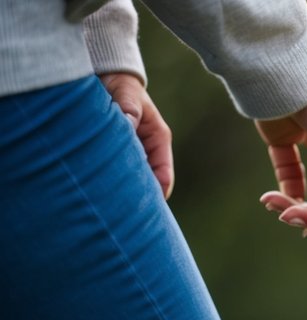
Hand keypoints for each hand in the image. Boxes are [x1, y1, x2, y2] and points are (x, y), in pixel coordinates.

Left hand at [100, 72, 173, 198]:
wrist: (106, 75)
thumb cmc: (120, 84)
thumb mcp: (128, 93)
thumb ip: (129, 108)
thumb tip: (128, 123)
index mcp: (158, 138)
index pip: (163, 173)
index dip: (157, 191)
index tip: (148, 206)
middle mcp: (149, 149)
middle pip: (150, 182)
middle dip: (141, 198)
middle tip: (127, 215)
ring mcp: (134, 152)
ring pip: (134, 179)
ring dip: (126, 190)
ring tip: (114, 207)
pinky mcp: (119, 153)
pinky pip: (119, 172)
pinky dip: (113, 181)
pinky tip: (101, 191)